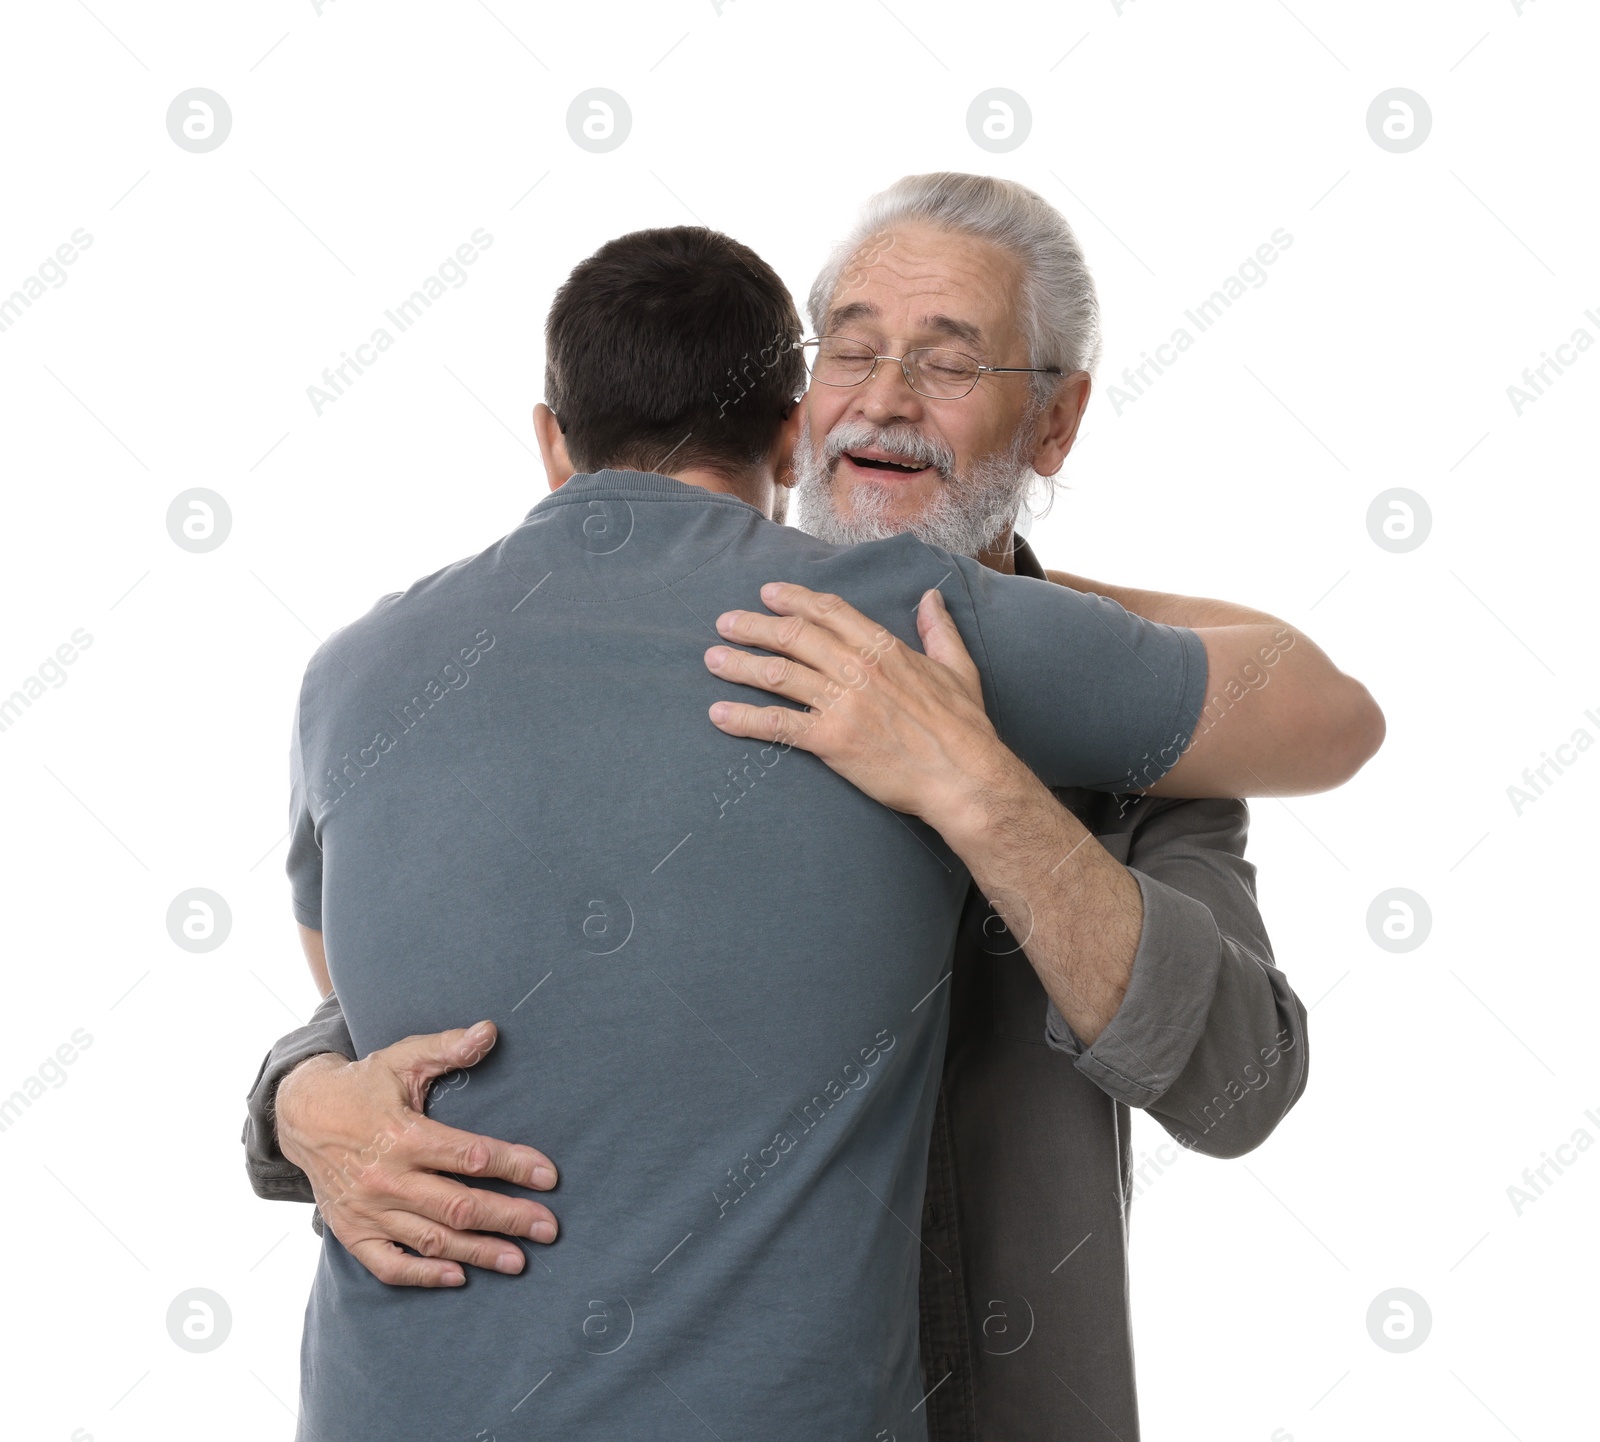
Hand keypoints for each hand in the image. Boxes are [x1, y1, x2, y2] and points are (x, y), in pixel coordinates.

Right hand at [276, 1021, 558, 1286]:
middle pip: (458, 1206)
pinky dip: (423, 1275)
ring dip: (478, 1252)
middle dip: (509, 1218)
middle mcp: (387, 1178)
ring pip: (432, 1239)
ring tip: (519, 1261)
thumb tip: (489, 1031)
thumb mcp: (402, 1059)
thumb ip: (446, 1047)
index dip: (514, 1166)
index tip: (549, 1176)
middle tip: (549, 1229)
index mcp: (404, 1135)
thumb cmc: (362, 1086)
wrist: (300, 1115)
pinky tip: (457, 1276)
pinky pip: (389, 1265)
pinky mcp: (353, 1232)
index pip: (470, 1156)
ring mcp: (369, 1210)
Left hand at [704, 581, 1022, 831]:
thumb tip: (930, 598)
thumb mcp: (958, 668)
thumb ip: (939, 630)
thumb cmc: (964, 727)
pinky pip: (778, 725)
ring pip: (779, 674)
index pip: (829, 613)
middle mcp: (858, 668)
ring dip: (740, 665)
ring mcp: (842, 703)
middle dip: (754, 626)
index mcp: (884, 649)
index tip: (768, 594)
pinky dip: (744, 719)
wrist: (964, 776)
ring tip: (713, 659)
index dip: (795, 599)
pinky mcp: (831, 740)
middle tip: (725, 623)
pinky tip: (719, 715)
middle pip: (794, 636)